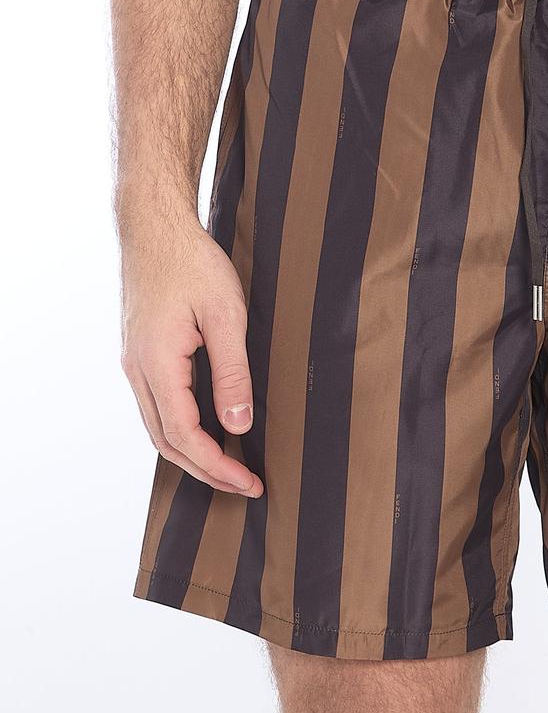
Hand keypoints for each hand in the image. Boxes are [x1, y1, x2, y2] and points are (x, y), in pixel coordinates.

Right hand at [120, 219, 262, 495]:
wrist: (154, 226)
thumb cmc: (192, 261)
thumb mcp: (226, 316)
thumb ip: (233, 374)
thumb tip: (238, 426)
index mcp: (156, 364)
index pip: (185, 436)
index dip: (218, 466)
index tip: (249, 482)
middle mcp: (137, 370)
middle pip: (167, 443)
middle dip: (206, 471)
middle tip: (244, 486)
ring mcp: (134, 363)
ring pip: (158, 429)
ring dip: (192, 455)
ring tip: (229, 469)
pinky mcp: (139, 354)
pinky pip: (156, 408)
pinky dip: (181, 432)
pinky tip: (207, 435)